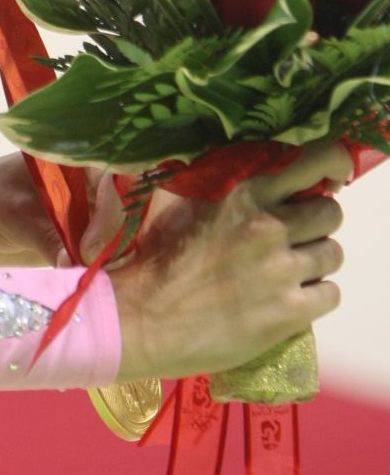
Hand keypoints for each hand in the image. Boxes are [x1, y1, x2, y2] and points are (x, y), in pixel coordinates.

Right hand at [112, 140, 351, 384]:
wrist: (141, 316)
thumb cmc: (152, 253)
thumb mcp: (179, 194)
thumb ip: (218, 174)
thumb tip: (247, 158)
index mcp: (242, 188)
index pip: (317, 159)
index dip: (333, 166)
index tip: (330, 177)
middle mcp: (267, 223)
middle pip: (331, 212)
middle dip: (316, 221)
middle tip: (294, 234)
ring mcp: (280, 269)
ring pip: (333, 254)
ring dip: (315, 260)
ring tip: (287, 269)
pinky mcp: (288, 312)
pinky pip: (330, 295)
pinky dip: (315, 296)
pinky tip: (290, 298)